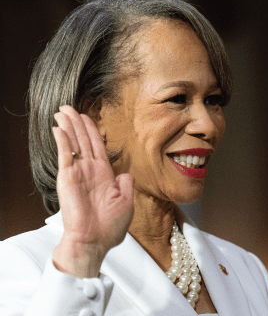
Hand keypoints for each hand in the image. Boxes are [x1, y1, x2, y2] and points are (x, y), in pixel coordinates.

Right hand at [51, 105, 133, 277]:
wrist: (95, 241)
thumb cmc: (110, 227)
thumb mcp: (126, 202)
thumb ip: (126, 184)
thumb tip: (125, 173)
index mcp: (103, 175)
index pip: (97, 146)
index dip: (92, 131)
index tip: (86, 117)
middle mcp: (89, 171)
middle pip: (83, 140)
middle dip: (76, 123)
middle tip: (68, 107)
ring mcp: (77, 174)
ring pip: (73, 144)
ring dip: (68, 126)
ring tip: (62, 111)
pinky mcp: (68, 178)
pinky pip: (65, 155)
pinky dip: (63, 141)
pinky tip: (59, 128)